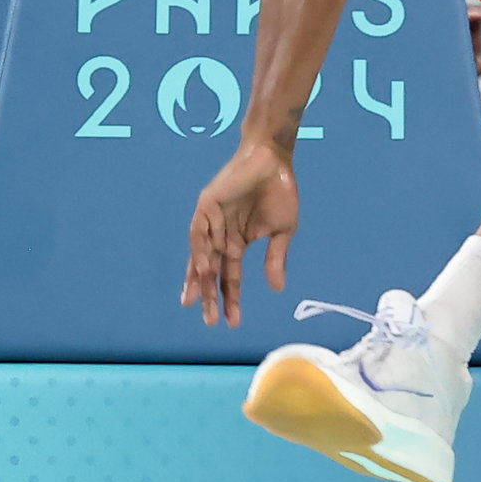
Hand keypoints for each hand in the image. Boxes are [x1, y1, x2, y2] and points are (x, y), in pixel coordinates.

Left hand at [181, 142, 296, 323]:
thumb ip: (275, 258)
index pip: (230, 276)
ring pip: (200, 255)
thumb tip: (277, 289)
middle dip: (209, 296)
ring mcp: (211, 221)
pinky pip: (199, 233)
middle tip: (210, 320)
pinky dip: (199, 251)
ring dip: (199, 279)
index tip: (233, 321)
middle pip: (211, 271)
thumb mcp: (282, 231)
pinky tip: (204, 268)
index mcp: (237, 242)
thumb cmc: (280, 191)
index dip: (230, 298)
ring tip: (198, 302)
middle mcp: (220, 235)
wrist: (274, 160)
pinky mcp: (206, 206)